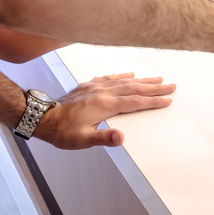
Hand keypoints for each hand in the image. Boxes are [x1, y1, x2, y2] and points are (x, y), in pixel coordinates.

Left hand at [32, 73, 174, 148]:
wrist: (43, 117)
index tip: (167, 100)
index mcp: (103, 105)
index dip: (153, 101)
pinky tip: (129, 74)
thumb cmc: (62, 131)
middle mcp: (102, 92)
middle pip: (134, 88)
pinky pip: (110, 77)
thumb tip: (121, 137)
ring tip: (157, 78)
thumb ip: (103, 138)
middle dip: (154, 87)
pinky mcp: (88, 86)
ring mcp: (95, 87)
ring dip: (142, 80)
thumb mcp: (83, 140)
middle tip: (170, 85)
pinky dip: (122, 75)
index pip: (135, 102)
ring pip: (124, 81)